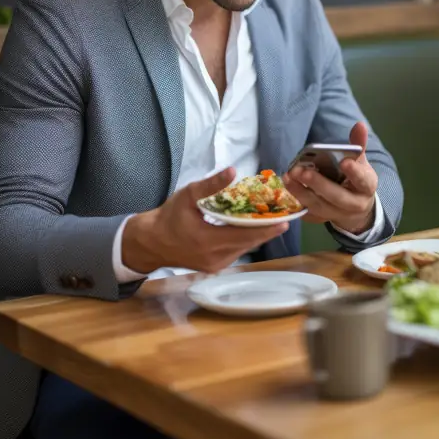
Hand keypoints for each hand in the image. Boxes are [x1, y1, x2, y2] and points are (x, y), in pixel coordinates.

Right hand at [122, 168, 288, 274]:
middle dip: (267, 230)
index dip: (266, 228)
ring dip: (258, 235)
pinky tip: (252, 229)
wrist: (152, 242)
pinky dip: (246, 240)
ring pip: (244, 248)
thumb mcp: (188, 196)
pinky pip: (236, 252)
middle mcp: (215, 257)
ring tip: (272, 221)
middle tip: (285, 218)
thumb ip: (211, 185)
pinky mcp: (214, 267)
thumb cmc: (169, 217)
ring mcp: (215, 265)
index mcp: (208, 240)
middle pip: (249, 242)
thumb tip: (232, 171)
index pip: (245, 234)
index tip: (285, 221)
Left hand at [283, 122, 376, 234]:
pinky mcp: (322, 219)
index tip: (344, 162)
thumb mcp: (360, 163)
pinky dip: (297, 202)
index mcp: (366, 187)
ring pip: (319, 206)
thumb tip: (359, 125)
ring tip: (288, 177)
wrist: (356, 209)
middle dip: (318, 184)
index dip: (354, 172)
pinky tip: (287, 189)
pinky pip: (308, 214)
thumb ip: (357, 145)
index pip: (362, 180)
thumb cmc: (356, 180)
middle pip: (337, 197)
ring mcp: (337, 214)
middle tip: (302, 171)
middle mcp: (354, 204)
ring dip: (301, 192)